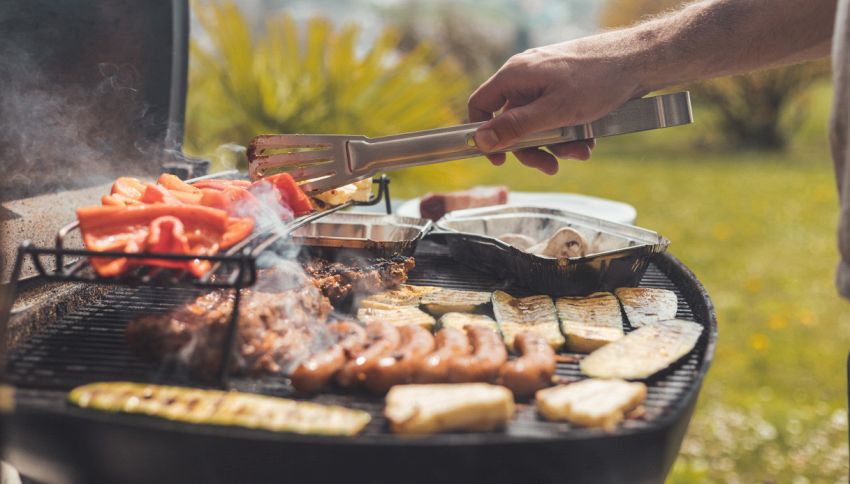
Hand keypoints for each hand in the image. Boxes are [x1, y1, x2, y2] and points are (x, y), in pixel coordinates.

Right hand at [468, 39, 644, 173]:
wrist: (639, 62)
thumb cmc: (597, 80)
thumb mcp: (553, 112)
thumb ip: (515, 127)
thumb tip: (481, 141)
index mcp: (515, 76)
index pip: (481, 105)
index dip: (484, 134)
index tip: (498, 158)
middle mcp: (526, 77)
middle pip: (512, 122)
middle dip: (532, 148)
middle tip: (549, 166)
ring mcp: (546, 82)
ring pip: (538, 124)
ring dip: (557, 144)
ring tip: (580, 151)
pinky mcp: (564, 89)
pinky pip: (556, 118)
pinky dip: (570, 133)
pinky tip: (588, 140)